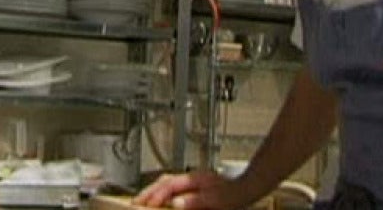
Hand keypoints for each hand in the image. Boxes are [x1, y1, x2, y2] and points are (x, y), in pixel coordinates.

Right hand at [132, 171, 246, 209]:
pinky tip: (160, 199)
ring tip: (142, 200)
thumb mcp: (215, 200)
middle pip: (164, 181)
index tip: (146, 203)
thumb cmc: (234, 194)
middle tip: (135, 201)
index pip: (169, 185)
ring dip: (154, 191)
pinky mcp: (194, 187)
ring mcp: (193, 181)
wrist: (247, 188)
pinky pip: (173, 188)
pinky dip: (163, 193)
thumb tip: (175, 203)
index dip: (156, 194)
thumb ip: (194, 201)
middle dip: (149, 191)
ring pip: (167, 183)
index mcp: (194, 178)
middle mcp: (192, 178)